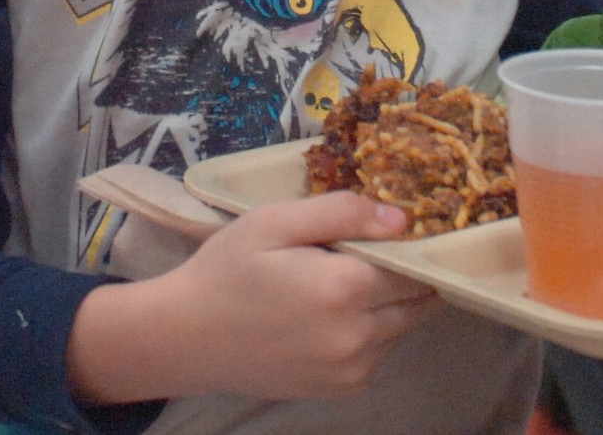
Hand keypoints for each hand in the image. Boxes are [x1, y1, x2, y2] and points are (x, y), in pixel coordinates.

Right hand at [67, 191, 437, 405]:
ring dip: (394, 301)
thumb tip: (401, 218)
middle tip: (385, 245)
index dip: (416, 243)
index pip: (412, 265)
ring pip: (401, 326)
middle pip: (416, 300)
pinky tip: (342, 307)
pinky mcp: (339, 388)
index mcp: (342, 290)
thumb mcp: (275, 222)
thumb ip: (341, 213)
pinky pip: (379, 352)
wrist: (186, 337)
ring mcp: (349, 370)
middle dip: (411, 272)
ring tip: (357, 274)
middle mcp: (355, 337)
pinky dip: (375, 328)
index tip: (411, 224)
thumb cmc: (227, 269)